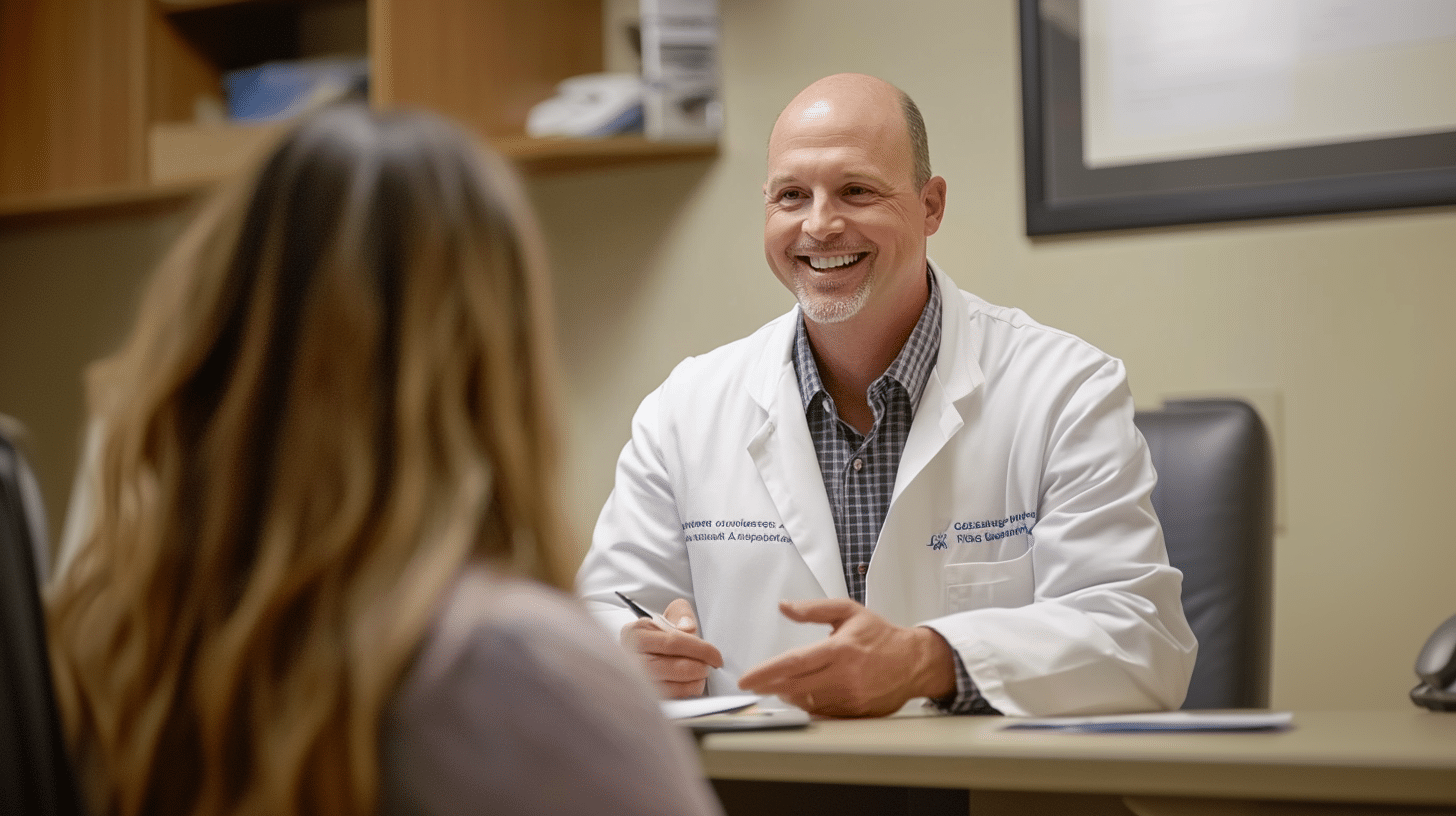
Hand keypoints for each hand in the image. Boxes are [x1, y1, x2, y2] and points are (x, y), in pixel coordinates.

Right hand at [620, 598, 723, 698]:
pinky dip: (685, 692)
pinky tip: (693, 685)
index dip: (700, 649)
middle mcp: (630, 657)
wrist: (643, 651)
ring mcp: (633, 679)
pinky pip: (668, 698)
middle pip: (672, 666)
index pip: (673, 641)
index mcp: (635, 633)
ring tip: (701, 675)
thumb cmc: (659, 634)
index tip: (716, 656)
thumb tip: (688, 628)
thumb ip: (681, 616)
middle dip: (698, 667)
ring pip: (670, 685)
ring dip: (693, 681)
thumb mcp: (669, 615)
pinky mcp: (641, 695)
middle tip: (709, 666)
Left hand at [736, 598, 956, 717]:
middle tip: (756, 685)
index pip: (795, 663)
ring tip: (784, 685)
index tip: (747, 679)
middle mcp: (845, 676)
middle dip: (770, 687)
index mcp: (841, 649)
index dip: (766, 672)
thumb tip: (785, 607)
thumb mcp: (848, 612)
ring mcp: (851, 698)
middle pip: (795, 687)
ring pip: (806, 702)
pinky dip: (809, 704)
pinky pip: (823, 712)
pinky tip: (806, 694)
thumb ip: (814, 609)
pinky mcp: (856, 713)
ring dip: (789, 695)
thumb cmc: (881, 636)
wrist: (915, 662)